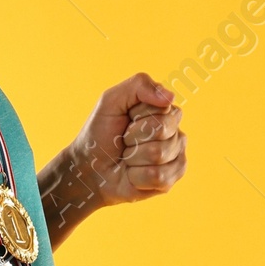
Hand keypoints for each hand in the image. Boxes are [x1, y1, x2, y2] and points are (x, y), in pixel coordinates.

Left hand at [39, 72, 185, 241]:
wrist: (89, 167)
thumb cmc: (101, 133)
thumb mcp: (111, 100)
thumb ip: (139, 85)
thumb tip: (170, 97)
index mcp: (165, 110)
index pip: (163, 107)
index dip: (138, 115)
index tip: (126, 119)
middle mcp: (175, 132)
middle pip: (162, 130)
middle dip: (134, 136)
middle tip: (125, 141)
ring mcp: (175, 157)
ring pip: (159, 154)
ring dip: (133, 157)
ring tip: (128, 158)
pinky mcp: (170, 181)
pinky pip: (159, 176)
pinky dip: (137, 176)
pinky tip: (132, 175)